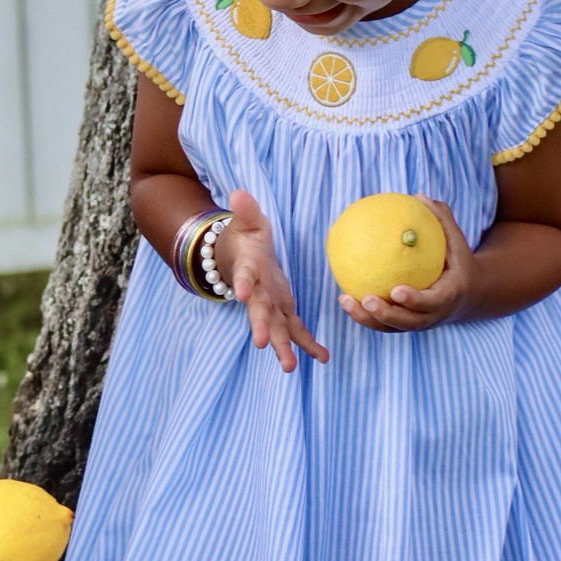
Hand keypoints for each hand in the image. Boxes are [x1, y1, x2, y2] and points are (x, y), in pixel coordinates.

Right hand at [216, 189, 328, 371]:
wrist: (239, 256)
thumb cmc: (244, 236)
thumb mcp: (247, 221)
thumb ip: (246, 210)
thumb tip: (238, 193)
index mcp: (248, 269)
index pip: (244, 276)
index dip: (242, 284)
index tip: (241, 295)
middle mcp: (256, 292)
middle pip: (258, 311)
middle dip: (260, 327)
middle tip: (261, 344)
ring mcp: (269, 304)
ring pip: (275, 328)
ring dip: (282, 346)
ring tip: (289, 367)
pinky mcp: (282, 310)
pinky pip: (295, 330)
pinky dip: (307, 344)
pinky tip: (322, 358)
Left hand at [337, 197, 471, 332]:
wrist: (468, 294)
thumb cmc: (458, 259)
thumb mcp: (456, 240)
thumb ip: (441, 219)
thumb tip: (418, 196)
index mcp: (450, 295)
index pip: (432, 301)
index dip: (415, 299)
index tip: (396, 290)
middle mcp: (435, 315)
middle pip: (410, 322)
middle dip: (387, 314)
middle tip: (366, 299)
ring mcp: (420, 323)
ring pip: (392, 327)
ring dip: (367, 318)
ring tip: (344, 300)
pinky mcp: (406, 325)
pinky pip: (383, 324)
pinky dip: (363, 315)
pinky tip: (344, 297)